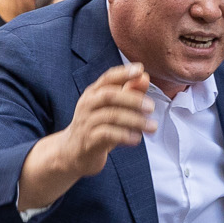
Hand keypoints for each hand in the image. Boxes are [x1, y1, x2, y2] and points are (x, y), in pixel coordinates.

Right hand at [17, 64, 154, 210]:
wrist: (72, 152)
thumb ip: (129, 92)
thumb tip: (144, 77)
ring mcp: (87, 122)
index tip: (140, 69)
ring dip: (135, 120)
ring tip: (151, 126)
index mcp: (93, 93)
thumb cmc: (96, 127)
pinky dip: (125, 135)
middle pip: (110, 96)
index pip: (108, 78)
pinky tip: (136, 138)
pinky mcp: (89, 140)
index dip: (124, 72)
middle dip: (133, 99)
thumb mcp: (111, 108)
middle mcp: (88, 105)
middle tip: (151, 107)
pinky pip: (108, 134)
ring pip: (111, 116)